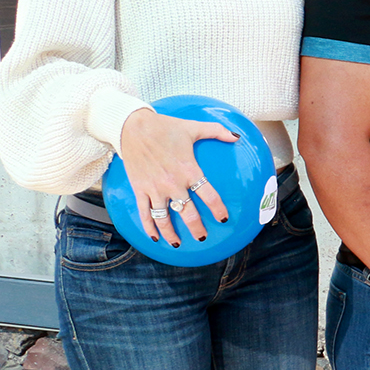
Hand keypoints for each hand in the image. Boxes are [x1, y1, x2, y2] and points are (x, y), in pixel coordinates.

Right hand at [118, 110, 233, 246]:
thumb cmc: (165, 127)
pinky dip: (149, 227)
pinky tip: (154, 237)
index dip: (217, 209)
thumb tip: (237, 136)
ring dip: (171, 234)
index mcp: (189, 170)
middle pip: (188, 213)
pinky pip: (144, 213)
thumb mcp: (193, 127)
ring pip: (164, 218)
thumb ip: (216, 132)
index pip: (208, 195)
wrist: (132, 126)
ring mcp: (155, 188)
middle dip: (196, 228)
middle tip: (202, 237)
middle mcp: (173, 183)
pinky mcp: (139, 189)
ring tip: (177, 243)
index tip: (223, 219)